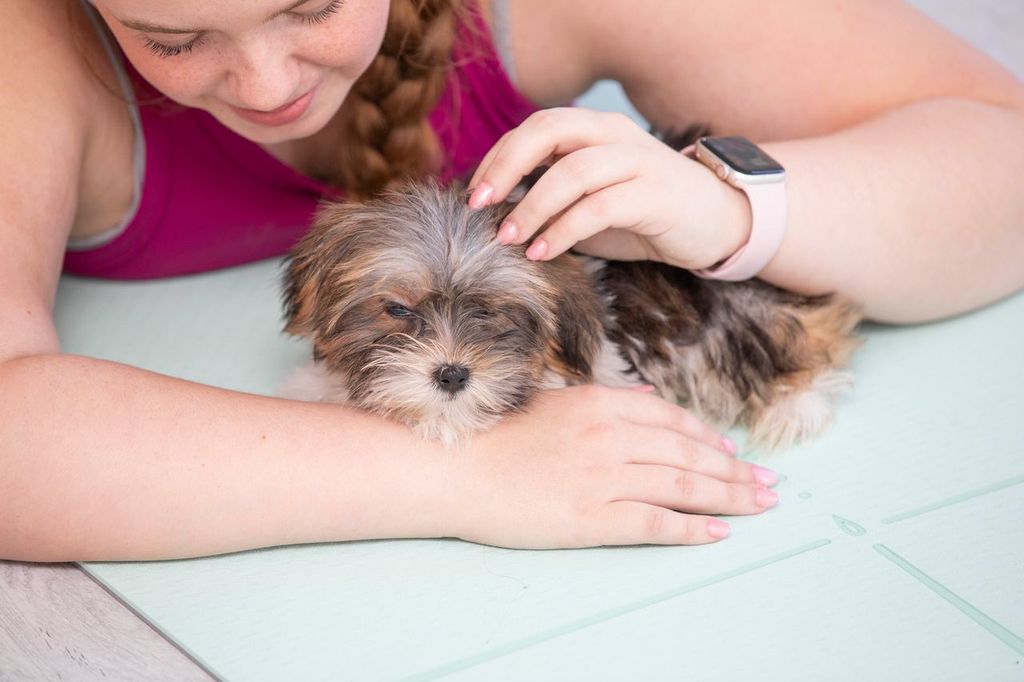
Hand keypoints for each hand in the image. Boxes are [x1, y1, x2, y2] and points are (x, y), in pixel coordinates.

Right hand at [441, 385, 779, 548]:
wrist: (452, 465)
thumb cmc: (494, 434)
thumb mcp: (554, 402)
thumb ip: (603, 402)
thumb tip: (644, 399)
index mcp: (600, 404)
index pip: (671, 420)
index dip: (707, 438)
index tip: (731, 452)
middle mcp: (611, 436)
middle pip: (688, 454)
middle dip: (734, 471)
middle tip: (767, 483)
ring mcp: (604, 477)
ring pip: (683, 486)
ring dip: (728, 496)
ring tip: (759, 505)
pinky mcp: (592, 516)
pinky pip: (654, 523)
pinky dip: (691, 529)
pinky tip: (718, 533)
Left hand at [467, 107, 751, 270]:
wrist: (717, 222)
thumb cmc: (643, 214)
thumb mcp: (590, 202)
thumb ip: (551, 199)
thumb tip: (496, 216)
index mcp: (595, 130)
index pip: (537, 127)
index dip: (499, 156)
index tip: (474, 194)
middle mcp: (615, 135)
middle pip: (549, 131)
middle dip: (506, 166)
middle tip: (480, 206)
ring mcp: (639, 161)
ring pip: (572, 171)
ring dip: (532, 206)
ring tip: (508, 238)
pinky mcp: (656, 195)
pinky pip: (599, 208)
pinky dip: (563, 230)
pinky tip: (542, 252)